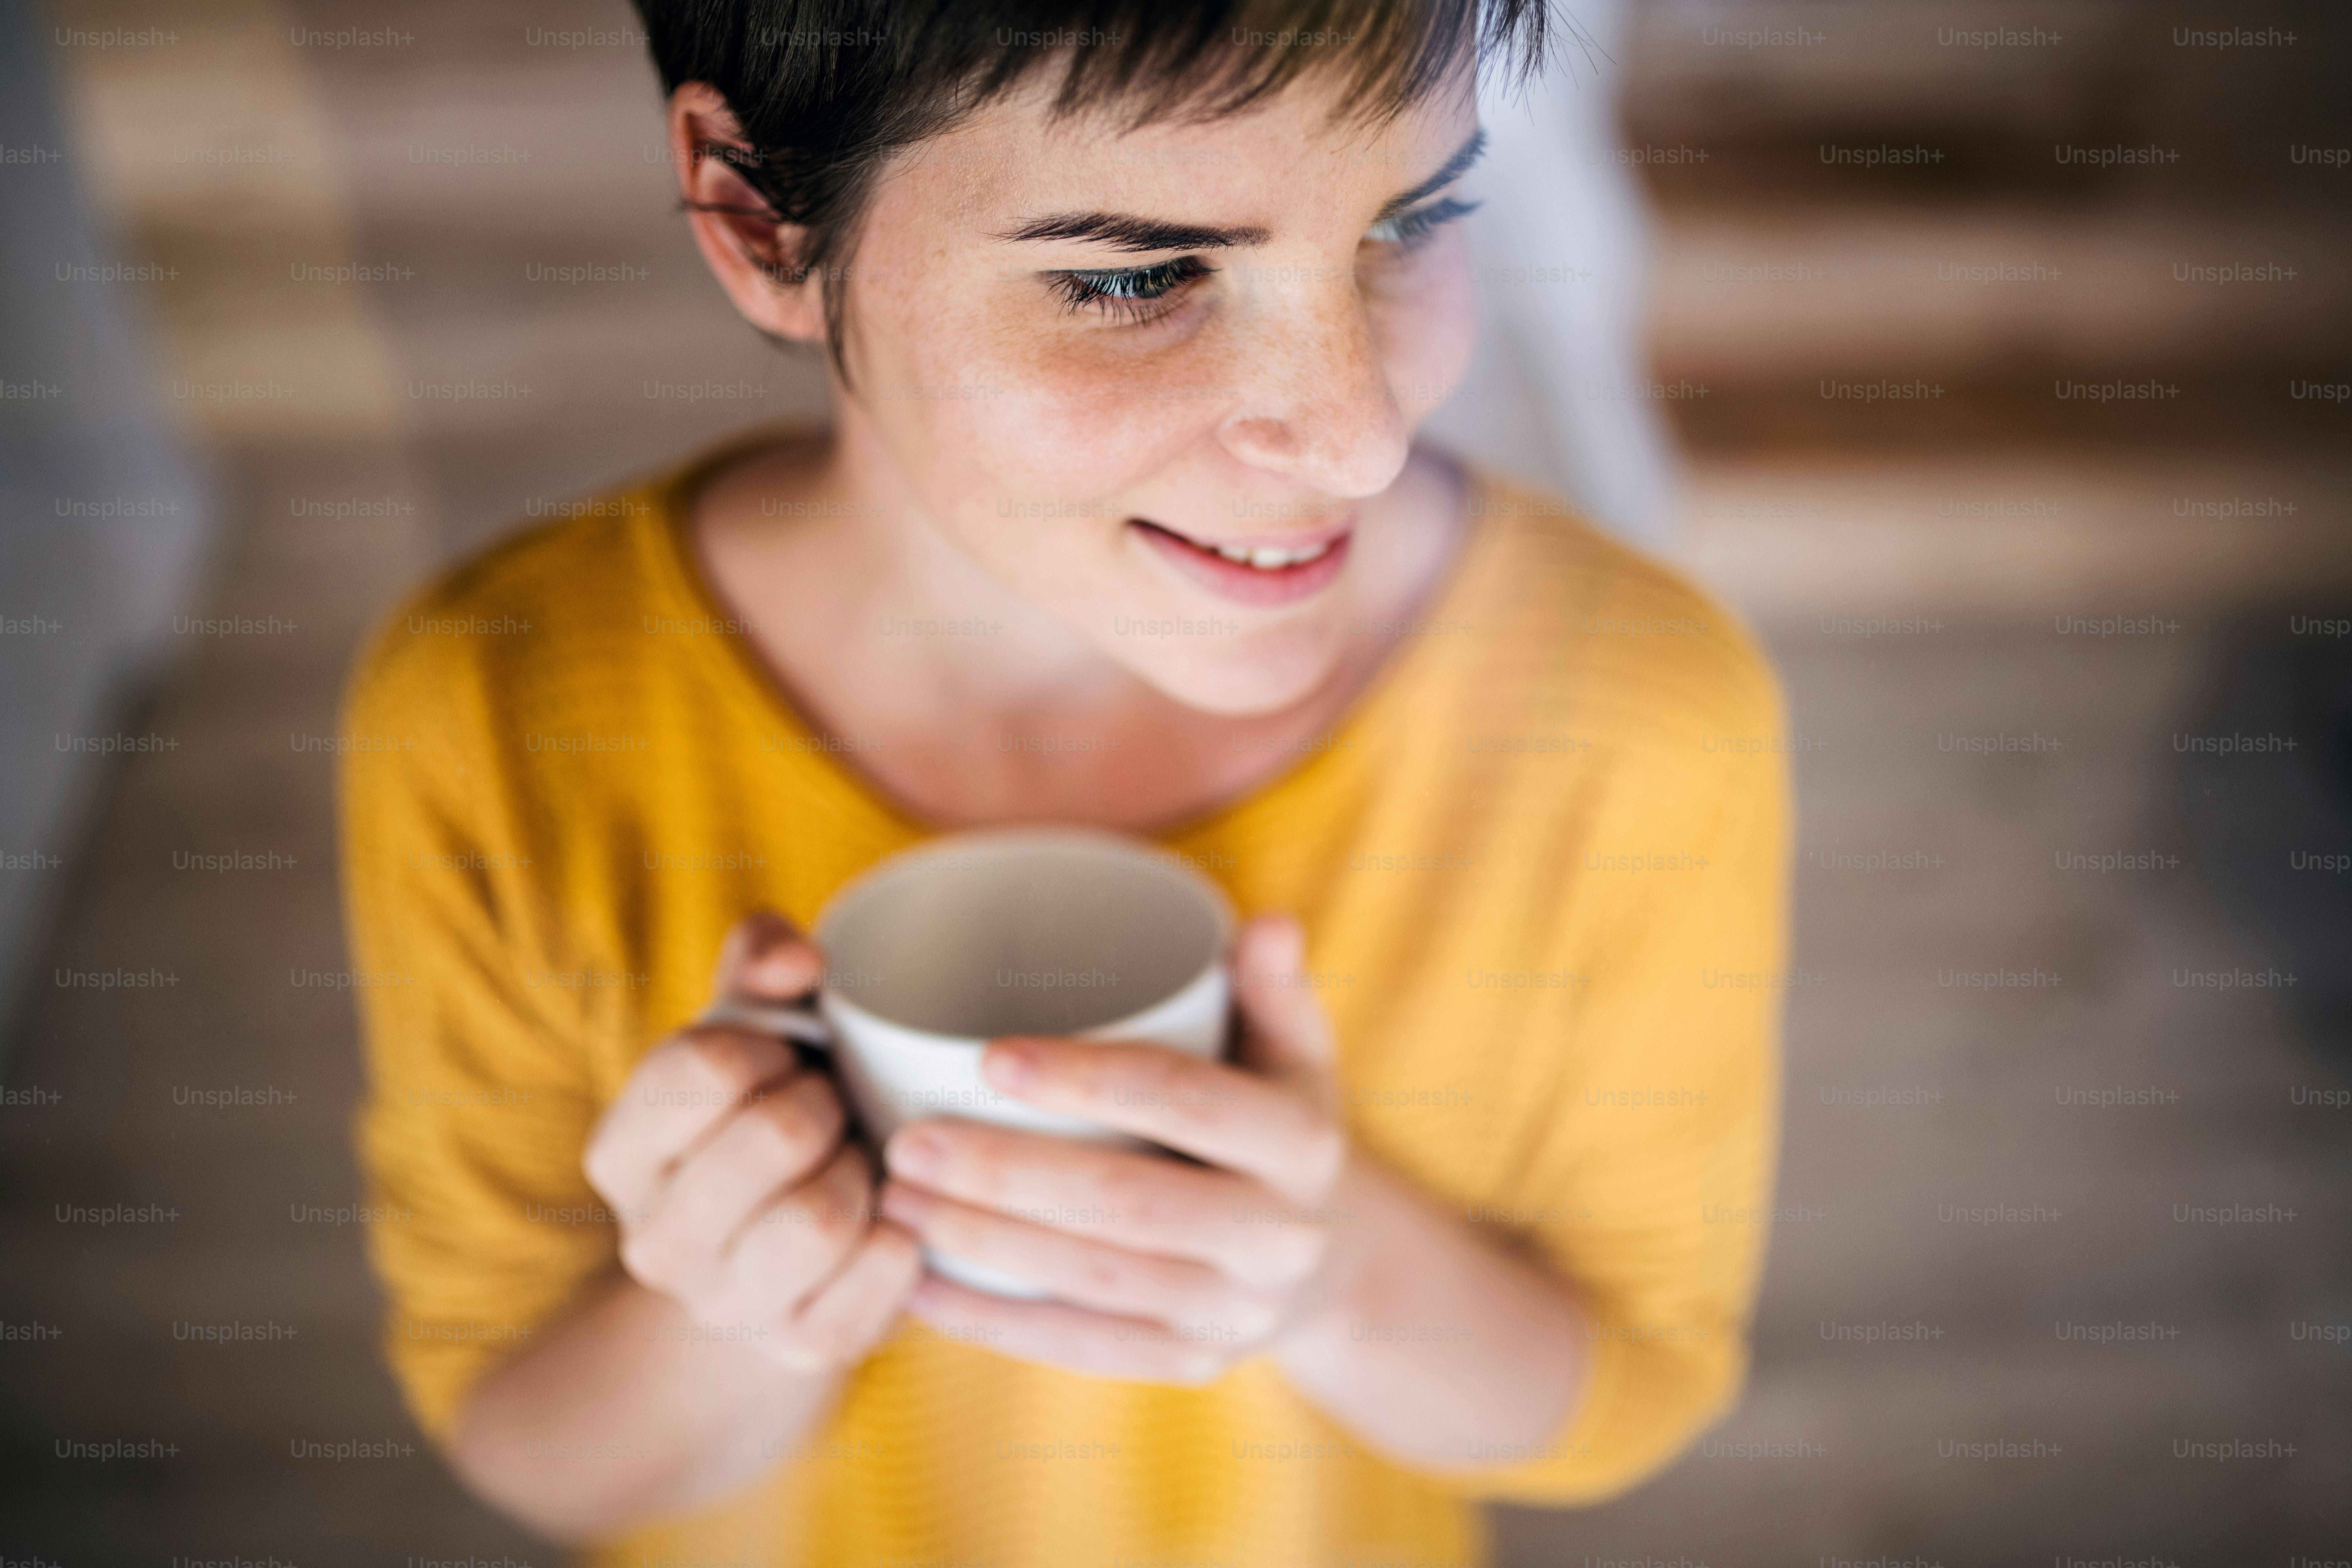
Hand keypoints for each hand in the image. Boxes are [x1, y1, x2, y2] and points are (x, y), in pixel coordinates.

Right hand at [583, 911, 921, 1370]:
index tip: (786, 1057)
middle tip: (833, 1110)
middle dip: (824, 1106)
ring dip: (862, 1175)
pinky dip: (901, 1240)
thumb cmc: (777, 1103)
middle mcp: (654, 1239)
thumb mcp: (755, 1022)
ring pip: (820, 1219)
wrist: (800, 1245)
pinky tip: (891, 1220)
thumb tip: (799, 961)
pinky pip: (875, 1282)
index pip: (702, 1064)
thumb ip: (762, 959)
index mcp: (621, 1151)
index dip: (770, 1043)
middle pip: (774, 1136)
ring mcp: (724, 1304)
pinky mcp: (802, 1345)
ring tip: (857, 1165)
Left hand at [877, 913, 1356, 1382]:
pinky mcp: (1191, 1363)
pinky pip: (1081, 1347)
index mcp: (1304, 1142)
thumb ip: (1270, 986)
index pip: (1189, 1102)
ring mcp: (1235, 1311)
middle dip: (1007, 1173)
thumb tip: (1268, 923)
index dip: (1091, 1079)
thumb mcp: (1291, 1049)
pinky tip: (918, 1283)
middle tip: (906, 1141)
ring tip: (895, 1200)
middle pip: (1128, 1201)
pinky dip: (994, 1321)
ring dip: (983, 1243)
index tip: (988, 1057)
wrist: (1325, 1251)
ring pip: (1095, 1281)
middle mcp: (1280, 1235)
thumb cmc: (1273, 1115)